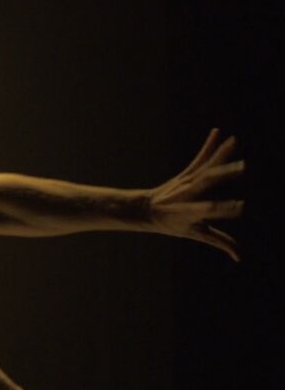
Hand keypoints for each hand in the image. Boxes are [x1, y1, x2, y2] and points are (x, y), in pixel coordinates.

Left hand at [148, 128, 244, 260]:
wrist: (146, 209)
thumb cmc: (173, 224)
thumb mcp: (195, 234)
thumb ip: (220, 242)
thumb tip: (240, 257)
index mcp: (189, 211)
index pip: (207, 210)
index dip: (221, 209)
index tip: (239, 206)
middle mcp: (187, 194)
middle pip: (206, 183)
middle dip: (222, 175)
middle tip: (242, 166)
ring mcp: (186, 181)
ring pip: (205, 166)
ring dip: (220, 154)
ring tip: (234, 141)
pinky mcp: (187, 173)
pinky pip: (199, 158)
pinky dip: (208, 145)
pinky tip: (217, 132)